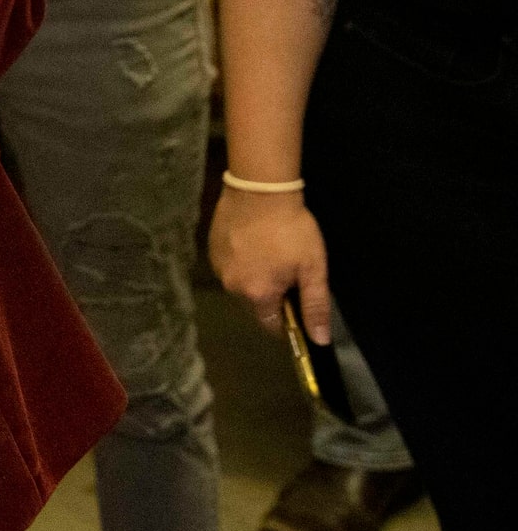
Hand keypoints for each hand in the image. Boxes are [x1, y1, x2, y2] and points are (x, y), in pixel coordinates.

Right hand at [210, 184, 332, 342]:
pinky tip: (253, 244)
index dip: (287, 319)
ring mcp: (218, 267)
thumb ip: (315, 306)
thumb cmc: (291, 230)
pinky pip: (229, 267)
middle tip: (287, 271)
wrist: (259, 190)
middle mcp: (232, 286)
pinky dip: (242, 262)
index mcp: (257, 295)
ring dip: (254, 278)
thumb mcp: (313, 268)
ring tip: (269, 254)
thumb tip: (319, 340)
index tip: (298, 300)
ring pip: (240, 285)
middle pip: (254, 305)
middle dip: (271, 296)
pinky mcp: (211, 248)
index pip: (271, 325)